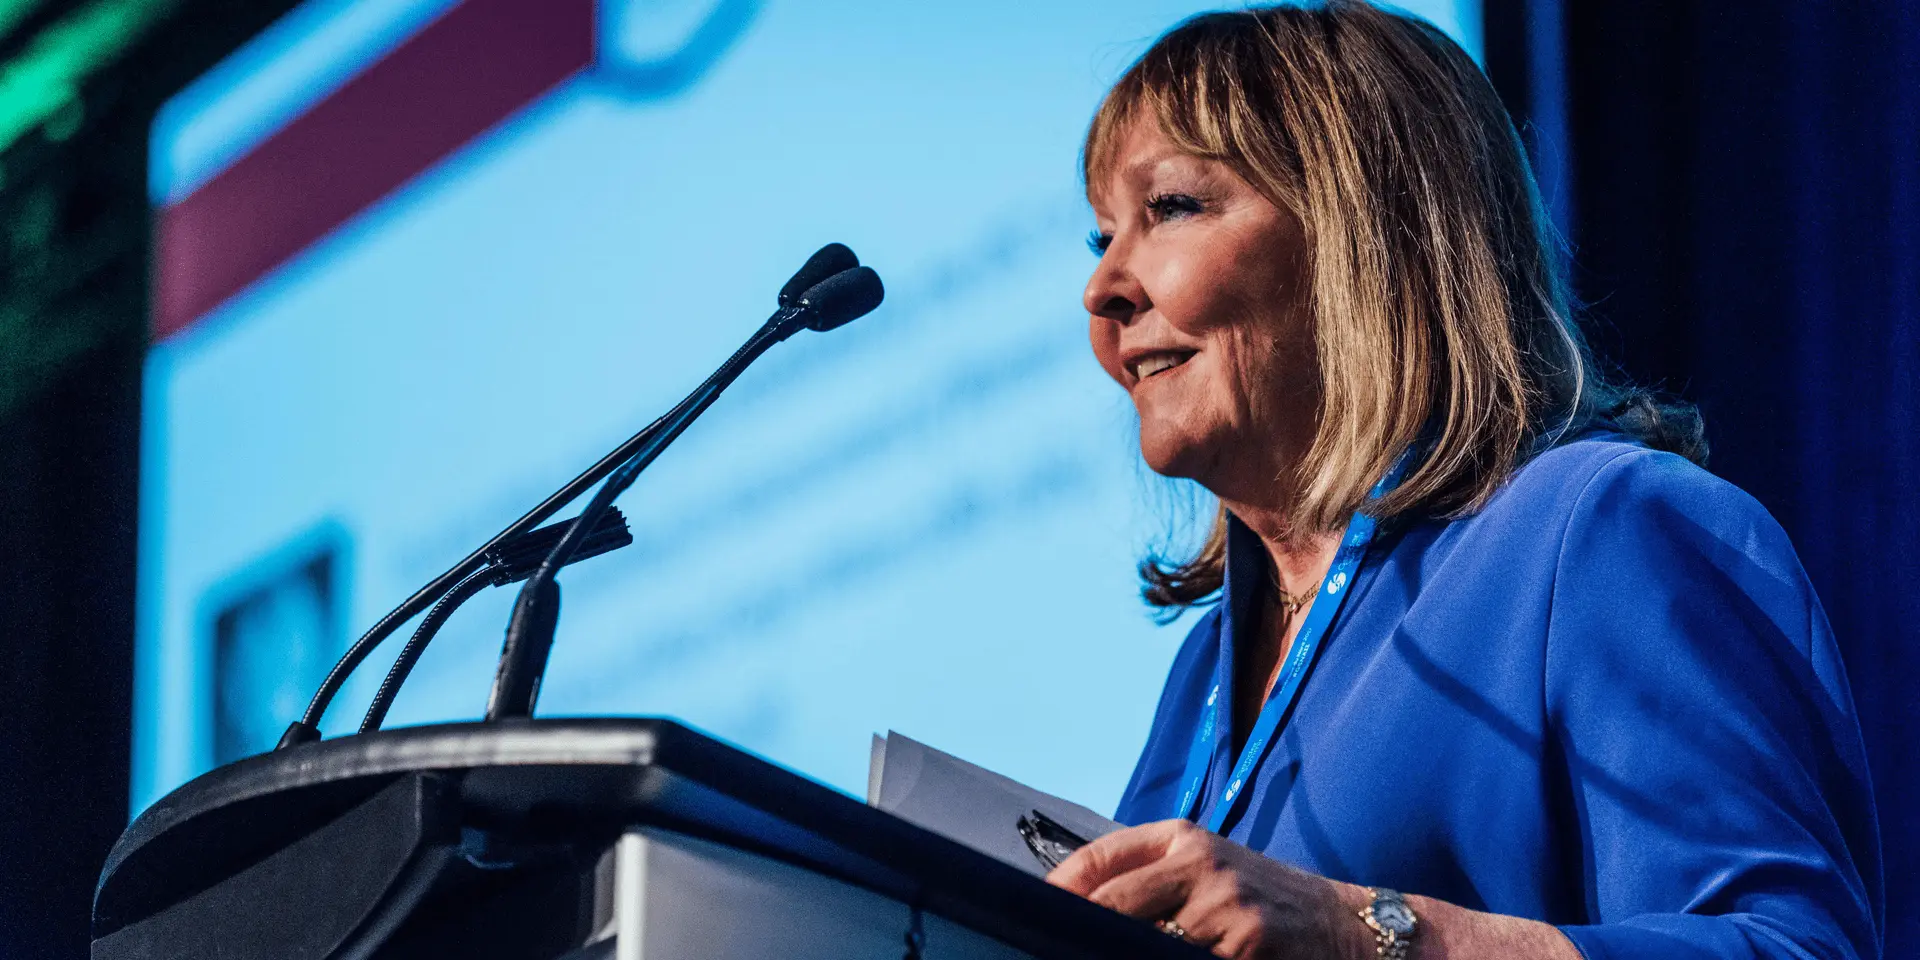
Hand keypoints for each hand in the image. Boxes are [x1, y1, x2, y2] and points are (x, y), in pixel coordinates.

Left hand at [1046, 819, 1368, 959]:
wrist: (1346, 927)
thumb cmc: (1266, 902)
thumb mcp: (1210, 870)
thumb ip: (1152, 878)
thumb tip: (1078, 903)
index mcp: (1183, 839)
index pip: (1100, 859)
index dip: (1061, 891)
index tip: (1033, 915)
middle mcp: (1201, 862)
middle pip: (1111, 902)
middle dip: (1079, 931)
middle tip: (1051, 948)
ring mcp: (1224, 903)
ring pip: (1142, 940)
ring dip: (1119, 952)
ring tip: (1096, 956)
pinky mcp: (1246, 942)